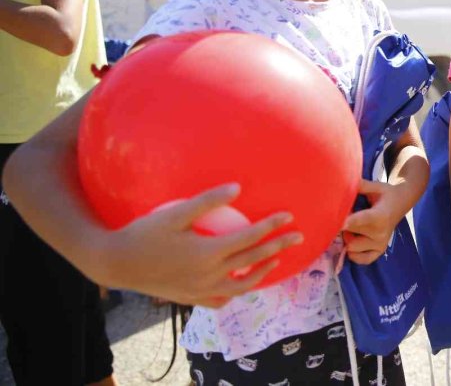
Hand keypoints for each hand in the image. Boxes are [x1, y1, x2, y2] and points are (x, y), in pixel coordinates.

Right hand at [101, 184, 302, 307]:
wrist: (116, 264)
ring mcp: (201, 291)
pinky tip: (241, 280)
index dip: (272, 226)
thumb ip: (208, 200)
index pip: (250, 238)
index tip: (289, 215)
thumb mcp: (175, 212)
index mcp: (208, 252)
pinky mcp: (191, 298)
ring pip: (242, 286)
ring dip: (262, 272)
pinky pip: (221, 299)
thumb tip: (238, 187)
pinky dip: (236, 290)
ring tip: (276, 260)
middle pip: (253, 261)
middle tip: (299, 236)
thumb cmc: (144, 232)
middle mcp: (209, 276)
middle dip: (279, 247)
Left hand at [342, 179, 408, 264]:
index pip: (362, 221)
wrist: (402, 202)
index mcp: (379, 216)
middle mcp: (380, 233)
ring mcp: (380, 244)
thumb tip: (343, 180)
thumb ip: (359, 186)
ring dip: (347, 238)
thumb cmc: (386, 193)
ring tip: (352, 227)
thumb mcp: (375, 186)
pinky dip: (354, 253)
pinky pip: (362, 260)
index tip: (338, 224)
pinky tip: (354, 241)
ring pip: (353, 248)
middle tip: (344, 216)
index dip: (348, 223)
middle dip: (342, 227)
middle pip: (351, 235)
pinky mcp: (380, 251)